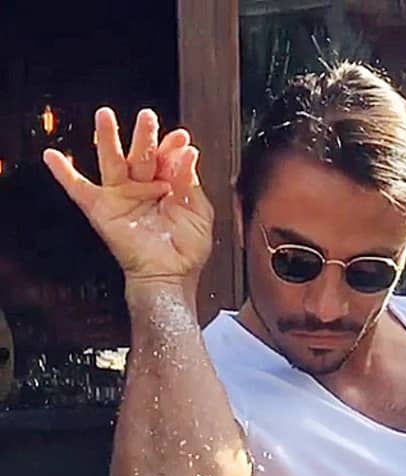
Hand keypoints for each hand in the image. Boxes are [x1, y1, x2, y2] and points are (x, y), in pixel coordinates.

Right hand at [42, 107, 213, 282]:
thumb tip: (188, 153)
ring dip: (107, 138)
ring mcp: (121, 197)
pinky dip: (64, 174)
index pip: (167, 158)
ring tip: (105, 116)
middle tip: (147, 117)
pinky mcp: (103, 211)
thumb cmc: (187, 250)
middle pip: (140, 154)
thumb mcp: (198, 212)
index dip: (172, 147)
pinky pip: (79, 190)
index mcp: (167, 186)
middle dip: (144, 135)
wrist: (171, 276)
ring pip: (112, 162)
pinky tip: (53, 156)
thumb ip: (190, 182)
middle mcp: (142, 187)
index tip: (181, 138)